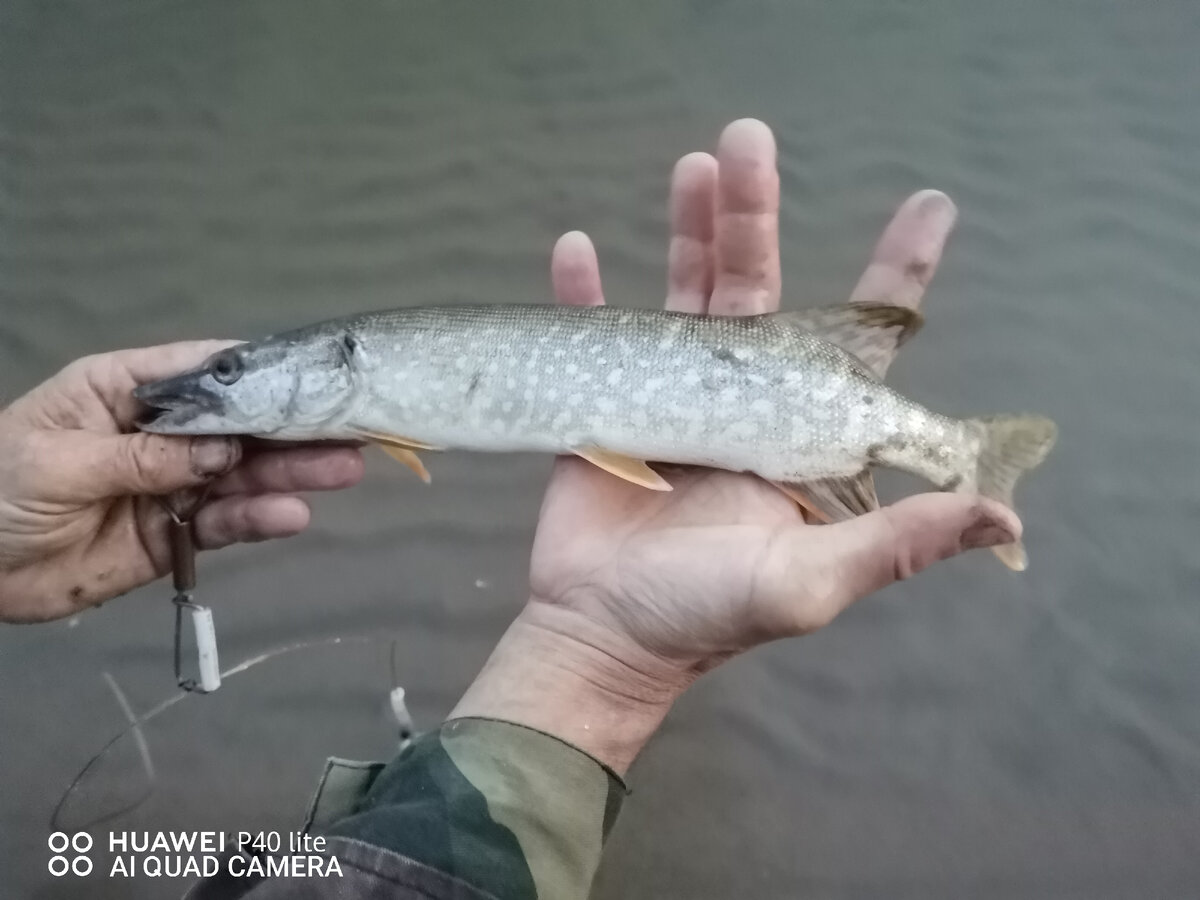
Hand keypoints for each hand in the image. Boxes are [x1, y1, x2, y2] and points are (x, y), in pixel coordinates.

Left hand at [0, 342, 362, 622]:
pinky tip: (292, 515)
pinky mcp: (174, 535)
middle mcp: (159, 432)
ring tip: (343, 469)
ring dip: (290, 472)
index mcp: (125, 391)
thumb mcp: (59, 462)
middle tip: (351, 427)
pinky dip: (257, 519)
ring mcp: (170, 485)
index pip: (202, 371)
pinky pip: (223, 523)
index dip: (257, 373)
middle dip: (291, 426)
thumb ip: (143, 457)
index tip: (313, 375)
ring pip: (241, 473)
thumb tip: (222, 451)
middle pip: (236, 424)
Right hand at [452, 119, 1019, 771]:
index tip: (927, 209)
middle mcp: (744, 406)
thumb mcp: (811, 584)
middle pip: (757, 295)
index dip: (892, 278)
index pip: (854, 347)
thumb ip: (898, 542)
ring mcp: (673, 400)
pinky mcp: (608, 408)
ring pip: (685, 298)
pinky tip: (575, 251)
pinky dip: (585, 295)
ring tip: (690, 168)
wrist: (601, 638)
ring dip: (686, 233)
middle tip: (748, 144)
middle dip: (754, 219)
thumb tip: (1006, 515)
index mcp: (799, 438)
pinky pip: (596, 337)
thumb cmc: (705, 618)